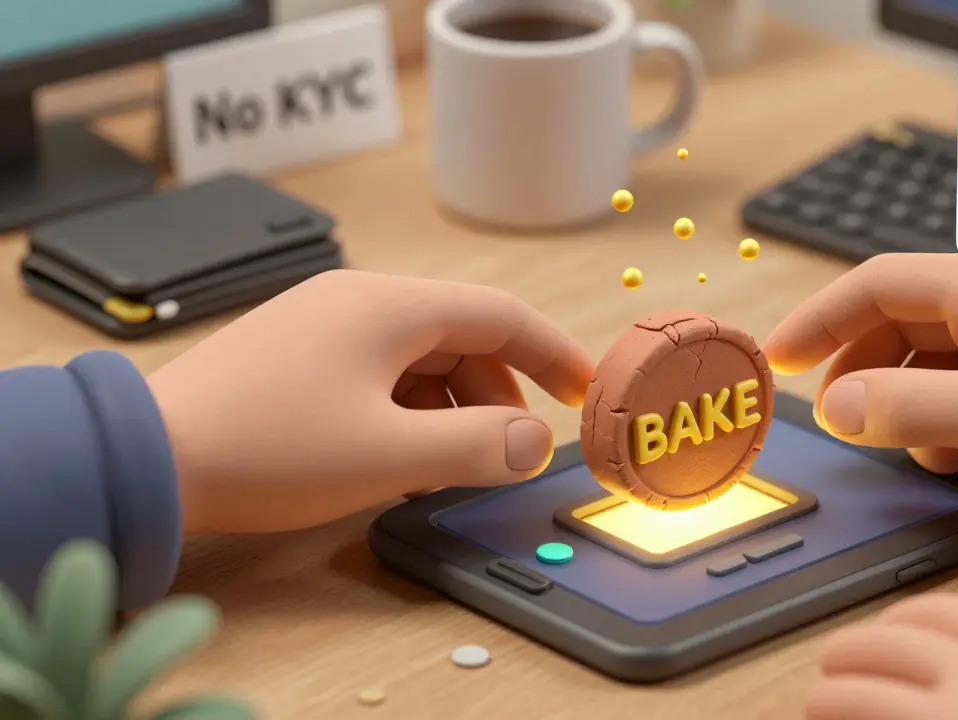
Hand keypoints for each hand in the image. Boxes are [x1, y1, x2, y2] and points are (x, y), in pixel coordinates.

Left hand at [146, 270, 594, 533]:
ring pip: (417, 357)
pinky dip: (405, 409)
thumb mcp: (391, 456)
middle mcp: (358, 299)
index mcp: (391, 306)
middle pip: (460, 336)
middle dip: (495, 394)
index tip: (583, 391)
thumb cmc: (270, 448)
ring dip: (449, 408)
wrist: (149, 457)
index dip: (553, 352)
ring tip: (444, 466)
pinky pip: (376, 371)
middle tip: (504, 453)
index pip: (501, 312)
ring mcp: (320, 322)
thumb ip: (478, 447)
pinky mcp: (293, 353)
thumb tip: (532, 442)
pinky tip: (395, 457)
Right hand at [763, 253, 957, 508]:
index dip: (818, 319)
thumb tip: (835, 406)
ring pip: (931, 352)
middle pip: (898, 317)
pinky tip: (952, 452)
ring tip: (898, 444)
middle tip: (830, 411)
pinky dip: (942, 410)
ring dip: (902, 396)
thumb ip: (904, 407)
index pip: (874, 284)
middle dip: (857, 365)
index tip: (777, 357)